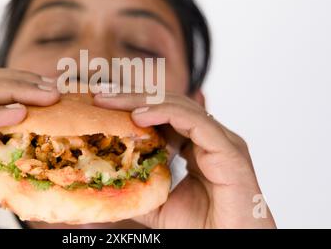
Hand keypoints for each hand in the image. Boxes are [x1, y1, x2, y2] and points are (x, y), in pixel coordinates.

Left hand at [94, 92, 275, 228]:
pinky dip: (165, 112)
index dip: (132, 107)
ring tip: (112, 102)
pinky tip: (138, 115)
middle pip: (168, 105)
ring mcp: (221, 140)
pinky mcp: (229, 149)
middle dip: (132, 98)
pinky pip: (195, 121)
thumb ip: (139, 190)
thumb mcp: (159, 205)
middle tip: (100, 96)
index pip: (163, 115)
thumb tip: (106, 189)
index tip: (102, 106)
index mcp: (197, 145)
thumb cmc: (204, 228)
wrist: (231, 244)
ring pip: (179, 107)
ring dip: (143, 100)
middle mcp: (210, 138)